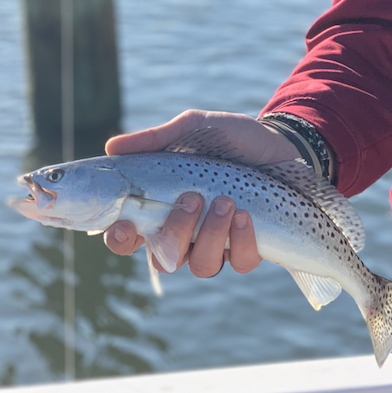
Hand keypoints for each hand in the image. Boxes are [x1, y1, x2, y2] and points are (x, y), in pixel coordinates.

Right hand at [103, 110, 296, 275]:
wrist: (280, 142)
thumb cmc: (230, 138)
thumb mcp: (194, 127)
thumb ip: (156, 138)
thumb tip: (112, 147)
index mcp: (162, 207)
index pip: (128, 236)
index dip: (120, 238)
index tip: (125, 225)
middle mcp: (185, 233)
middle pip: (163, 258)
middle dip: (174, 232)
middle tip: (191, 198)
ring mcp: (217, 244)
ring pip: (201, 265)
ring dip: (210, 235)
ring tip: (226, 201)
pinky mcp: (249, 247)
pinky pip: (240, 262)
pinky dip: (241, 241)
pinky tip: (246, 215)